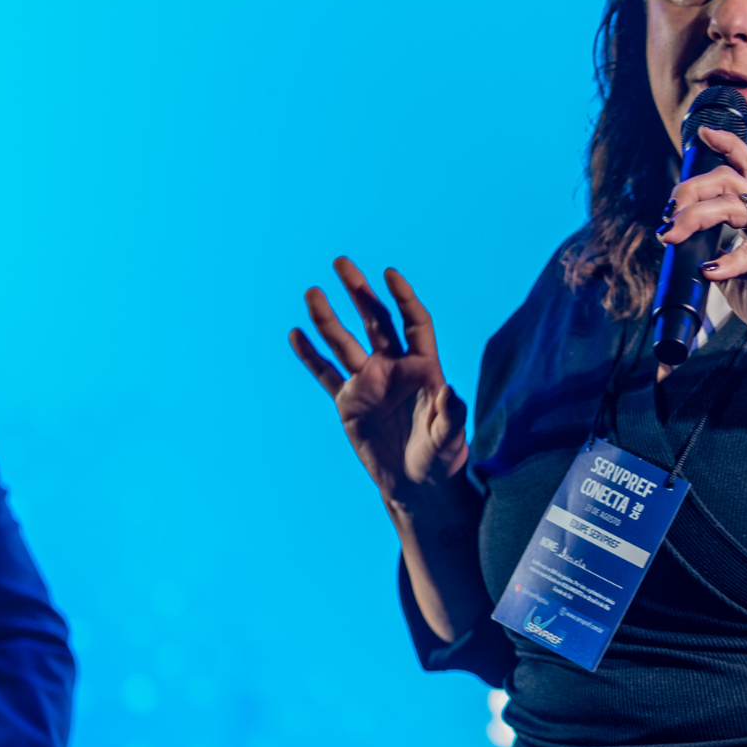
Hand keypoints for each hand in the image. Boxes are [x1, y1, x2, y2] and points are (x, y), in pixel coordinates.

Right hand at [290, 260, 468, 508]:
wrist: (417, 484)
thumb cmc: (441, 458)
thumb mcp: (450, 438)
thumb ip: (451, 415)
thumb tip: (449, 392)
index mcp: (424, 367)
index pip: (414, 322)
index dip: (403, 297)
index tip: (389, 273)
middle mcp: (394, 367)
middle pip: (375, 320)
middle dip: (359, 291)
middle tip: (341, 263)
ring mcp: (368, 382)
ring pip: (345, 343)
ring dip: (328, 318)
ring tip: (312, 292)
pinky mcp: (348, 402)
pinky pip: (326, 374)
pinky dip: (310, 356)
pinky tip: (295, 334)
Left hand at [658, 126, 746, 347]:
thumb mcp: (731, 276)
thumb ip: (713, 254)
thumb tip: (683, 247)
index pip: (746, 167)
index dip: (727, 144)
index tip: (702, 133)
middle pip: (730, 178)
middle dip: (692, 188)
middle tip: (668, 216)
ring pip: (735, 203)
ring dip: (697, 216)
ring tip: (673, 237)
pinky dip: (730, 260)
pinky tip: (712, 271)